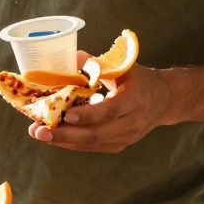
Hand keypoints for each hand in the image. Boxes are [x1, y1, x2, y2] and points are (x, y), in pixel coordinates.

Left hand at [28, 66, 176, 152]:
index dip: (86, 115)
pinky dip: (72, 143)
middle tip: (38, 131)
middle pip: (95, 134)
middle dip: (64, 134)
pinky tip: (54, 137)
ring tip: (39, 134)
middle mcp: (132, 122)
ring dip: (63, 141)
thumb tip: (72, 56)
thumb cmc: (139, 79)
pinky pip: (93, 147)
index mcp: (134, 99)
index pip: (109, 111)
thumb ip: (98, 63)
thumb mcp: (123, 66)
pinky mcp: (120, 145)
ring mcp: (126, 137)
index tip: (64, 115)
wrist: (165, 100)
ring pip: (91, 144)